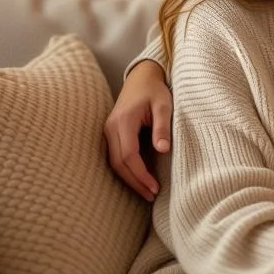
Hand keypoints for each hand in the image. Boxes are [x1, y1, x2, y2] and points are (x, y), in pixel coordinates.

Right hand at [104, 60, 170, 200]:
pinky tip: (139, 178)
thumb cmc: (155, 91)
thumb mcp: (164, 105)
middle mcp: (111, 128)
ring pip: (114, 162)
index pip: (128, 155)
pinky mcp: (112, 133)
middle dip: (134, 182)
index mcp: (123, 121)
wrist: (142, 77)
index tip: (155, 188)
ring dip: (129, 178)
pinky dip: (126, 170)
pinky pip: (116, 156)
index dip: (140, 174)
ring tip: (147, 192)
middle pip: (118, 163)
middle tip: (152, 196)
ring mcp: (109, 131)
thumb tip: (163, 150)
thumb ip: (163, 127)